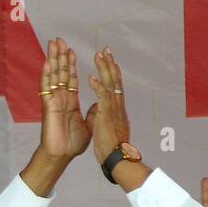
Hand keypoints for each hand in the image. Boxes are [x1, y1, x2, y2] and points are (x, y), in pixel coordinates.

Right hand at [37, 39, 91, 161]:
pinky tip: (47, 62)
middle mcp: (60, 98)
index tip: (71, 50)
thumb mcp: (89, 124)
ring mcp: (53, 101)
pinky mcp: (49, 106)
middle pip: (61, 73)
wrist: (62, 155)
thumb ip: (93, 112)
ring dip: (53, 59)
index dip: (71, 64)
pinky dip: (47, 74)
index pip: (71, 78)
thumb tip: (99, 102)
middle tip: (59, 39)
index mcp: (70, 102)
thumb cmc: (72, 144)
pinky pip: (47, 87)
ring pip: (53, 75)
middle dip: (60, 56)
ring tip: (53, 43)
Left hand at [87, 46, 130, 163]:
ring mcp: (113, 108)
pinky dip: (97, 86)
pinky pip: (102, 97)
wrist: (116, 156)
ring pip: (110, 83)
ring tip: (99, 55)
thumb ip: (105, 116)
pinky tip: (90, 77)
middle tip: (105, 49)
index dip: (111, 72)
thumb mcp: (108, 126)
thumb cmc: (111, 145)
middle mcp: (117, 104)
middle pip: (115, 79)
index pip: (115, 85)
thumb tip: (103, 110)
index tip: (108, 60)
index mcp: (116, 107)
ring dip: (104, 68)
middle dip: (109, 63)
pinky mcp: (106, 114)